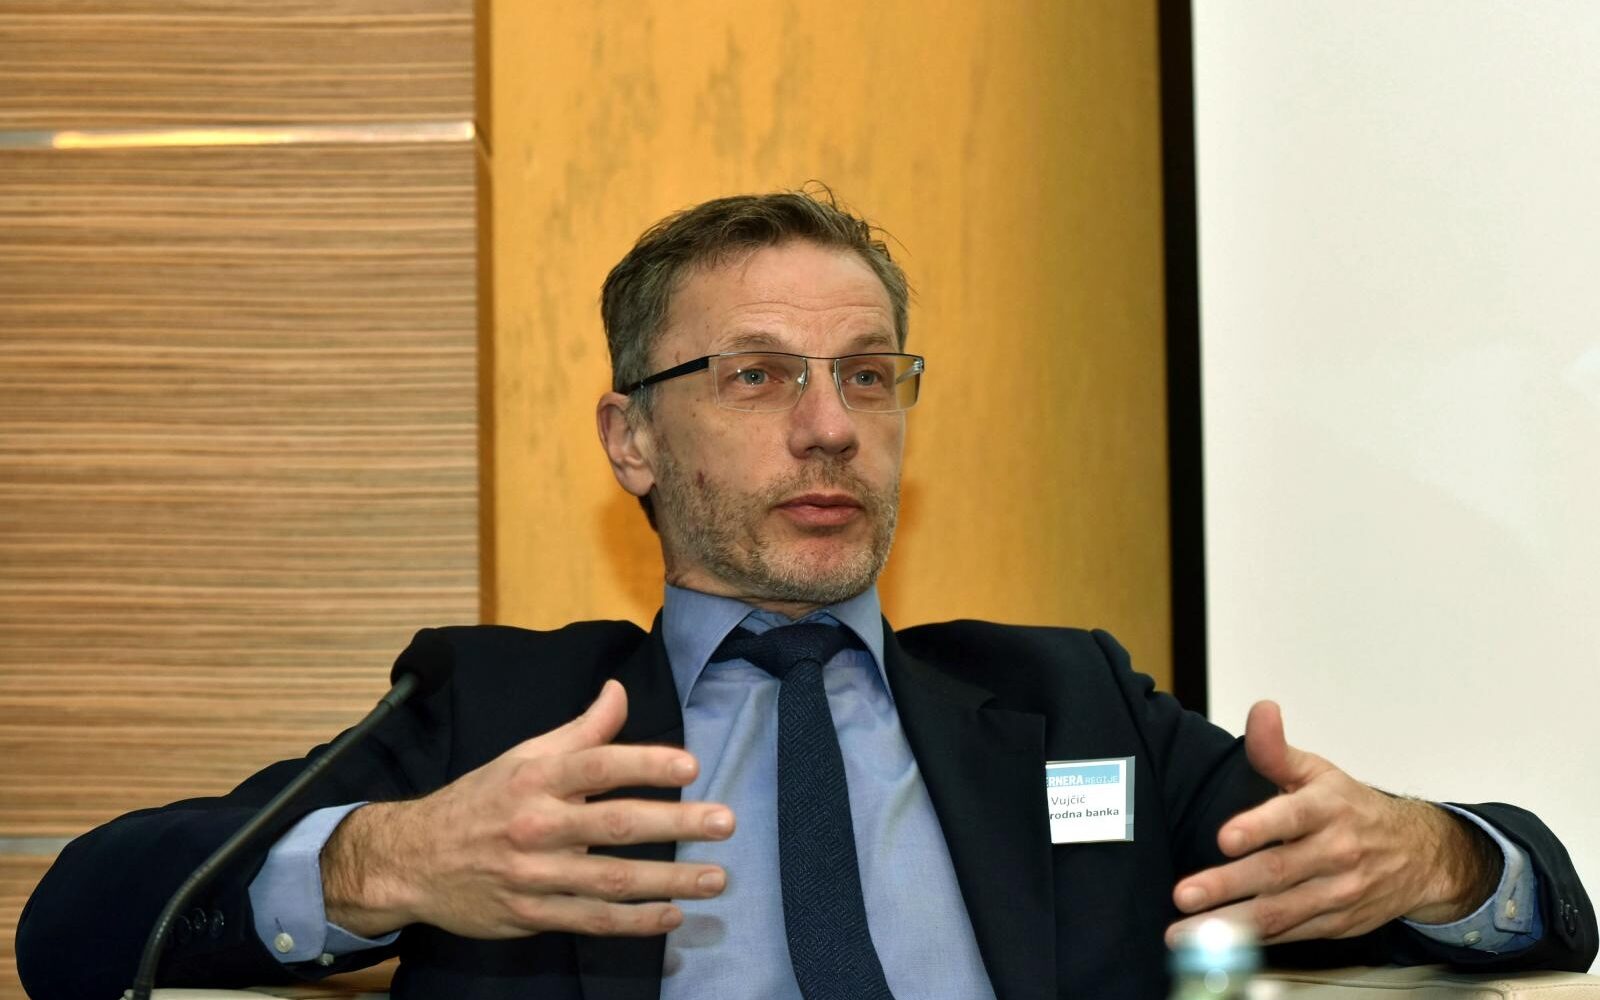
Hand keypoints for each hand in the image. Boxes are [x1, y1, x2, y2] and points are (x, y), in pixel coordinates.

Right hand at [321, 679, 733, 938]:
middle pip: (614, 824)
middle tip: (724, 822)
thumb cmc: (480, 801)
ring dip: (669, 880)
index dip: (644, 762)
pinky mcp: (531, 915)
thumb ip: (580, 731)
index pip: (596, 765)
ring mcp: (533, 875)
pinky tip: (672, 916)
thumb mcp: (523, 756)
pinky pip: (591, 921)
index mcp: (535, 778)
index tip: (691, 765)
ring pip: (611, 880)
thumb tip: (619, 691)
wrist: (412, 860)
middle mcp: (536, 825)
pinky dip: (634, 922)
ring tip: (715, 877)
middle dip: (675, 823)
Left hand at [1166, 700, 1499, 945]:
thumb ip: (1277, 749)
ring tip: (1186, 932)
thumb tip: (1260, 711)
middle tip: (1186, 894)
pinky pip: (1291, 934)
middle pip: (1277, 871)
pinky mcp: (1336, 923)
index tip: (1225, 837)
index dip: (1259, 827)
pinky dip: (1255, 942)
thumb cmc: (1355, 810)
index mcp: (1329, 808)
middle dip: (1228, 886)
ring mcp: (1338, 892)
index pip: (1293, 817)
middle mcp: (1336, 852)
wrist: (1419, 855)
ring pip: (1280, 912)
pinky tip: (1218, 946)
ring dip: (1230, 925)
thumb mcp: (1319, 772)